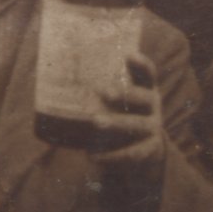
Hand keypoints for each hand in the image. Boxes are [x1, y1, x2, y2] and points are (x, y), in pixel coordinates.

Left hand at [87, 49, 168, 165]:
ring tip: (96, 123)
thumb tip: (59, 79)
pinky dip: (111, 156)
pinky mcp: (149, 151)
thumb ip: (103, 91)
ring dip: (117, 123)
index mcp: (146, 90)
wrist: (145, 152)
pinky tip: (93, 155)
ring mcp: (153, 129)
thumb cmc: (122, 118)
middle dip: (125, 95)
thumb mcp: (119, 103)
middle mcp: (153, 108)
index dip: (141, 64)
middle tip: (104, 92)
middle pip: (143, 99)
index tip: (128, 55)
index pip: (148, 74)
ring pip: (136, 125)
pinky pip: (131, 154)